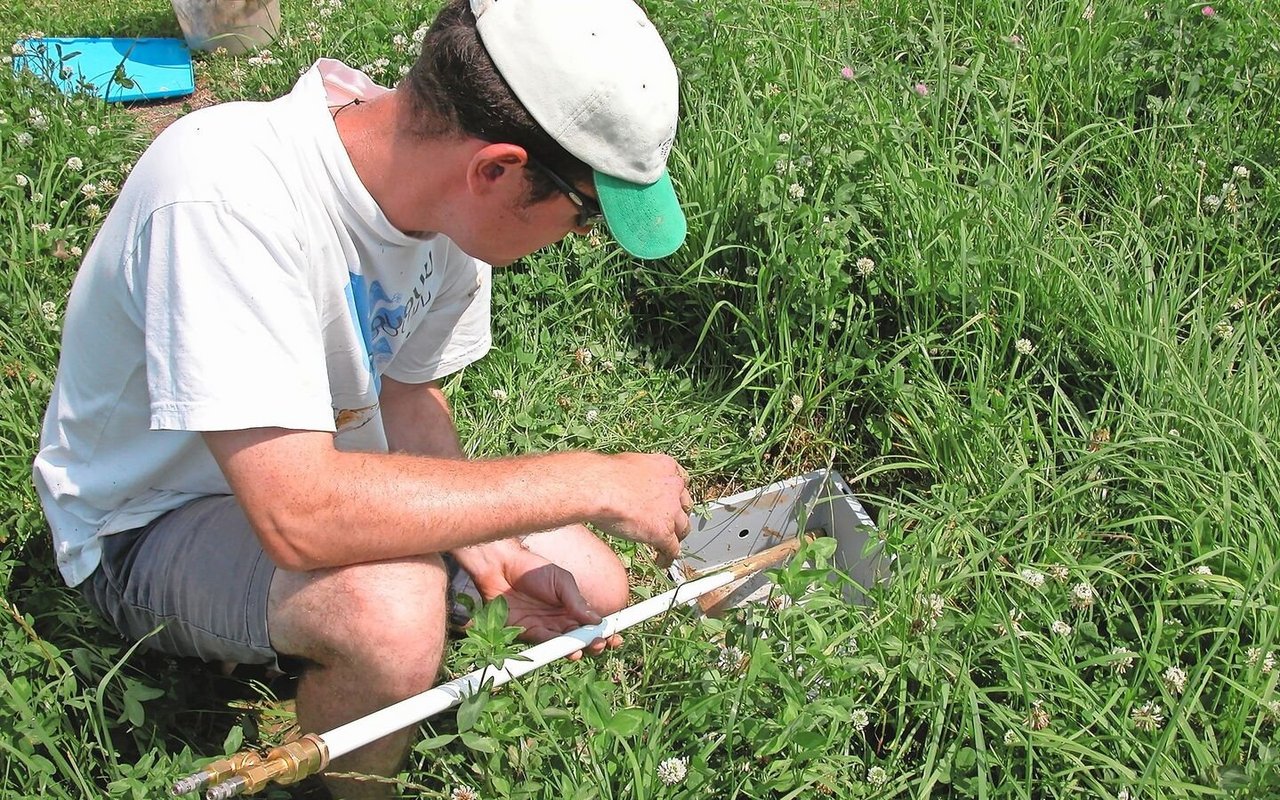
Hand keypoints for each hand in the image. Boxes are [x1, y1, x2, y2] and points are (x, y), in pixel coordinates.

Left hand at [468, 544, 621, 659]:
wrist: (501, 569)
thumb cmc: (533, 570)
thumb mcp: (562, 581)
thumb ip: (577, 602)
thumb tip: (597, 620)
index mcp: (572, 606)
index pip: (592, 623)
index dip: (605, 632)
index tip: (616, 637)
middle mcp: (561, 620)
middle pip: (582, 638)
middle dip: (595, 643)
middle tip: (602, 643)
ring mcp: (546, 628)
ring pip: (567, 645)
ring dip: (580, 649)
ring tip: (591, 647)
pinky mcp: (529, 635)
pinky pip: (547, 645)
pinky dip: (560, 650)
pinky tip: (572, 651)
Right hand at [591, 453, 692, 567]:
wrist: (600, 488)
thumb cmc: (604, 474)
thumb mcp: (628, 463)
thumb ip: (638, 474)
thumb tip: (629, 481)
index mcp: (666, 467)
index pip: (682, 482)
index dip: (676, 495)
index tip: (672, 501)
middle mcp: (674, 488)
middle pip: (685, 507)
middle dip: (678, 517)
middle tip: (669, 524)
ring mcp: (671, 511)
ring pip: (683, 529)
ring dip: (676, 538)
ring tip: (667, 546)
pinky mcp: (663, 532)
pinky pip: (672, 549)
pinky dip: (668, 557)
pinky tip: (662, 562)